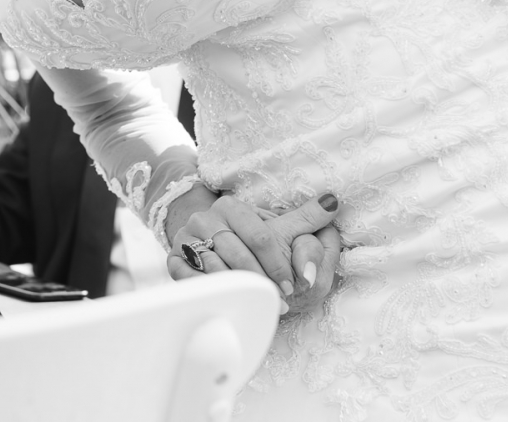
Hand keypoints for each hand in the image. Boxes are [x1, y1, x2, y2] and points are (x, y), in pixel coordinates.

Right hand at [166, 193, 341, 310]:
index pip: (259, 236)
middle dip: (262, 281)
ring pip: (215, 267)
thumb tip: (334, 201)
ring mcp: (186, 238)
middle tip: (280, 302)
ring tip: (260, 305)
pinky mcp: (173, 259)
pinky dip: (212, 291)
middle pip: (238, 253)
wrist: (203, 241)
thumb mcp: (276, 227)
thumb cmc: (247, 238)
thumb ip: (305, 218)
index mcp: (231, 206)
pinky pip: (192, 278)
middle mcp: (205, 218)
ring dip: (240, 290)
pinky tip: (229, 301)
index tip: (293, 286)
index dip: (278, 264)